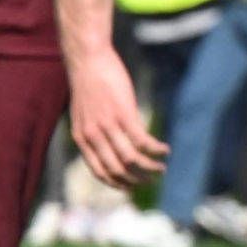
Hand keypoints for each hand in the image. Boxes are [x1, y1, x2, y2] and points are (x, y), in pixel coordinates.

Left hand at [65, 41, 165, 188]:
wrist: (88, 59)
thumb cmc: (88, 83)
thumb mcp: (83, 112)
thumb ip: (92, 130)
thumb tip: (105, 142)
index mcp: (82, 138)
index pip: (100, 172)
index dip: (118, 184)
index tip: (132, 187)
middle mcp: (93, 136)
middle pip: (118, 170)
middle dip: (137, 180)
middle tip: (152, 179)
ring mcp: (108, 126)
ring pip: (132, 159)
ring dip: (149, 168)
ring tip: (162, 168)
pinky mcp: (124, 114)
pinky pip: (143, 141)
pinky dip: (156, 149)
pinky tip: (165, 150)